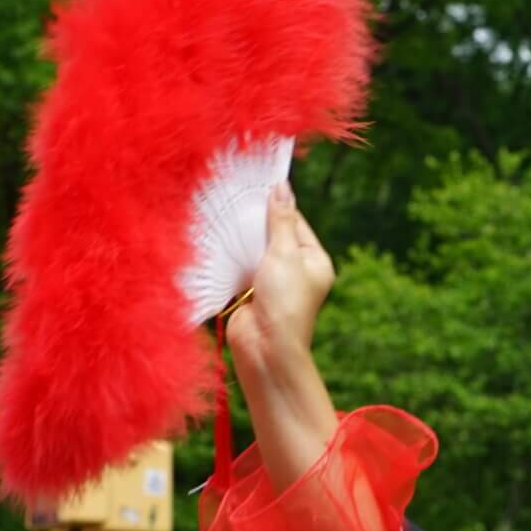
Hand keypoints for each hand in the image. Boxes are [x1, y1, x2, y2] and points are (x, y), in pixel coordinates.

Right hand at [227, 183, 335, 383]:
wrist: (265, 346)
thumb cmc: (284, 300)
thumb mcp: (284, 253)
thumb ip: (280, 220)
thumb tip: (283, 187)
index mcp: (315, 261)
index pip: (295, 222)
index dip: (277, 204)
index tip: (257, 183)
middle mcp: (296, 271)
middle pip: (273, 235)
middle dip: (255, 220)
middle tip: (235, 195)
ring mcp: (272, 282)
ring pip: (255, 250)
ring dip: (241, 237)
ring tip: (222, 213)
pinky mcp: (251, 292)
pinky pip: (240, 266)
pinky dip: (230, 255)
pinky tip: (216, 238)